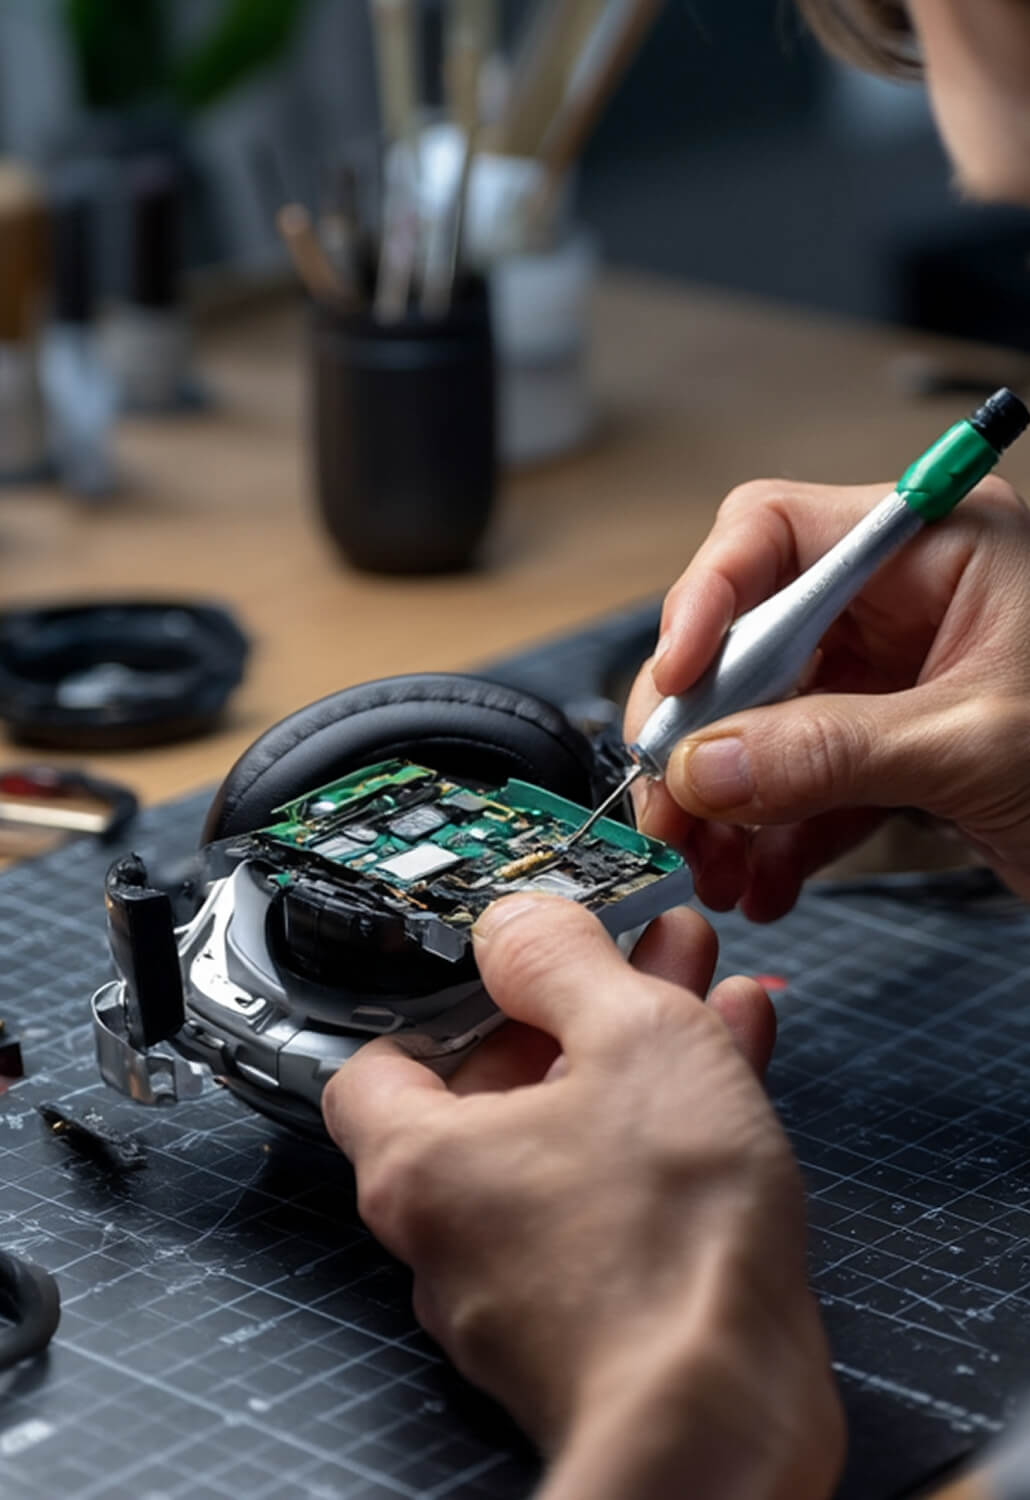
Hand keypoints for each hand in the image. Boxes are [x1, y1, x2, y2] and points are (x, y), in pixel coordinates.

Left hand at [323, 895, 842, 1499]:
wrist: (729, 1425)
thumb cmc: (667, 1253)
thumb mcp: (629, 1039)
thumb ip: (563, 960)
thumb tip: (519, 922)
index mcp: (422, 1162)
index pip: (380, 1054)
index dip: (443, 989)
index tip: (506, 948)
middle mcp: (454, 1229)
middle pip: (498, 1083)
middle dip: (575, 1001)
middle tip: (634, 948)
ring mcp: (523, 1277)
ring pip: (571, 1128)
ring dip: (632, 1049)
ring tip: (697, 981)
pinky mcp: (594, 1311)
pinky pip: (614, 1186)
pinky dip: (660, 1121)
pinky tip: (730, 1058)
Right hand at [627, 475, 1029, 918]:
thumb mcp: (976, 746)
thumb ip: (831, 752)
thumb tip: (705, 769)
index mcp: (934, 547)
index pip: (775, 534)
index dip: (706, 599)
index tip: (675, 682)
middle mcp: (902, 601)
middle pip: (751, 640)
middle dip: (704, 732)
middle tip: (669, 804)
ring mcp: (892, 678)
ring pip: (764, 721)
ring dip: (728, 800)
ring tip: (709, 866)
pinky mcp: (892, 748)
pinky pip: (803, 779)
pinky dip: (775, 835)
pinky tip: (764, 881)